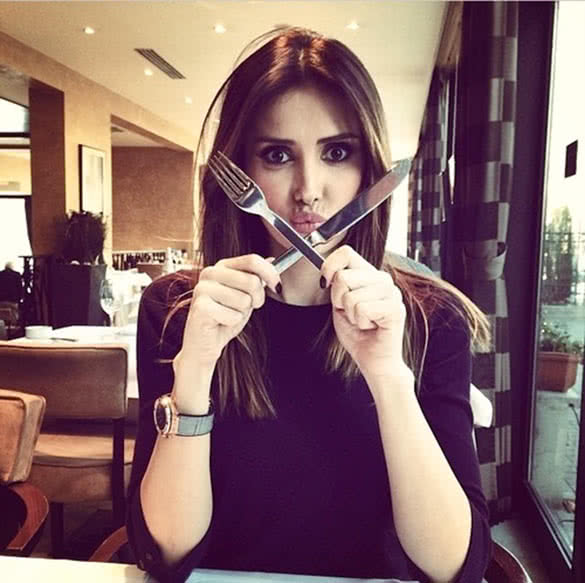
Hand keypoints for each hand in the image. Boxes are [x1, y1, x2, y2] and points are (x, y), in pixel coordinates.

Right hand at [177, 254, 280, 370]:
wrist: (204, 343)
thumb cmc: (225, 318)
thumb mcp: (246, 295)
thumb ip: (256, 278)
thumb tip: (272, 260)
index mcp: (221, 267)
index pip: (252, 260)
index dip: (270, 273)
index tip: (276, 286)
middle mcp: (210, 273)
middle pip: (252, 281)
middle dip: (256, 299)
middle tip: (245, 308)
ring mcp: (202, 289)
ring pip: (244, 300)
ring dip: (241, 313)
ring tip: (228, 316)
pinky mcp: (200, 307)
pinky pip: (234, 315)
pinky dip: (232, 322)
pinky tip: (220, 323)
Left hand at [321, 245, 407, 381]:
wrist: (373, 359)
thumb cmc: (358, 333)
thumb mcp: (340, 303)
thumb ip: (337, 284)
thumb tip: (327, 271)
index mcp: (370, 274)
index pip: (347, 253)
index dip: (330, 265)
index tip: (325, 281)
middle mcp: (383, 280)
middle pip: (344, 277)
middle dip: (338, 300)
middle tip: (351, 313)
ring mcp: (392, 293)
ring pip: (351, 296)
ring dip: (351, 314)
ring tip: (363, 321)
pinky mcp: (396, 309)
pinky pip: (362, 309)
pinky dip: (360, 322)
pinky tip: (371, 326)